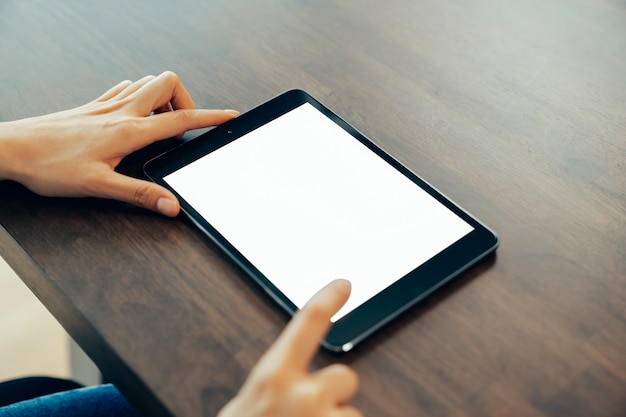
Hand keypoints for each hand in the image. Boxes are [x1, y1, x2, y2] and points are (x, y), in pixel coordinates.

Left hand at [0, 71, 237, 215]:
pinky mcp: (92, 106)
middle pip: (167, 84)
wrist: (13, 149)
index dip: (210, 117)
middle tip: (182, 126)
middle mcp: (121, 111)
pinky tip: (133, 114)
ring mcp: (106, 105)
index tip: (229, 116)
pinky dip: (138, 94)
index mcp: (129, 131)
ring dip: (162, 96)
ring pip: (146, 82)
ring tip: (160, 124)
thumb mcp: (100, 187)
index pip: (181, 119)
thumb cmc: (51, 166)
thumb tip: (171, 205)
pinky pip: (124, 87)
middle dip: (184, 100)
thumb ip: (140, 195)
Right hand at [218, 279, 361, 416]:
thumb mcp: (246, 405)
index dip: (328, 299)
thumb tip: (281, 376)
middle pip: (344, 376)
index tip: (343, 285)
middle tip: (311, 412)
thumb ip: (272, 384)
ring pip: (350, 412)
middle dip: (334, 393)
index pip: (308, 321)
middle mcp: (306, 395)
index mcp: (273, 377)